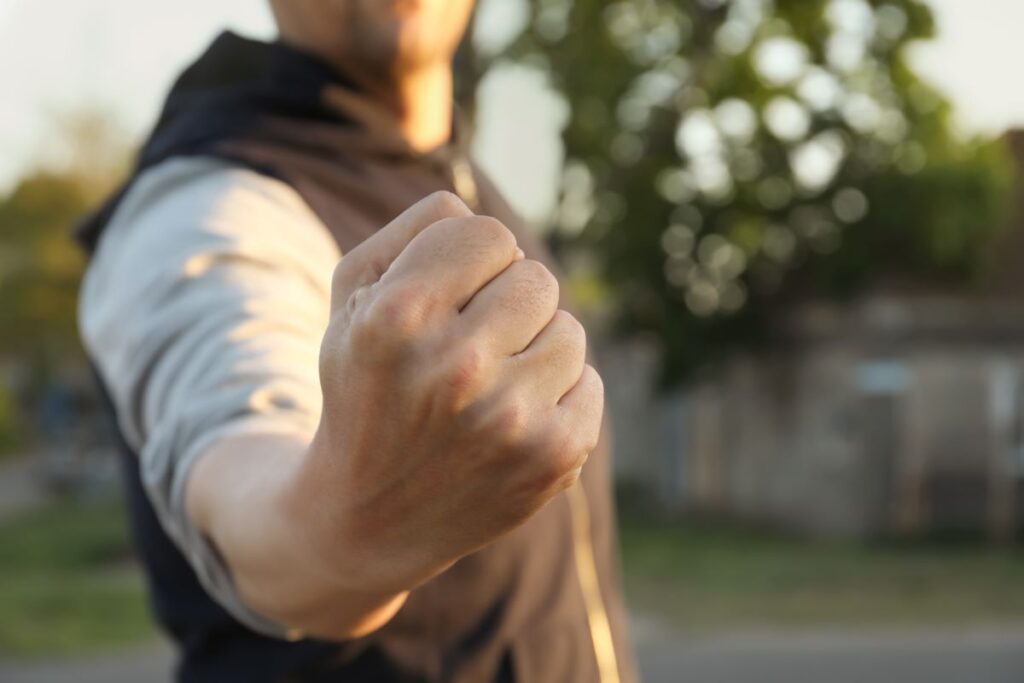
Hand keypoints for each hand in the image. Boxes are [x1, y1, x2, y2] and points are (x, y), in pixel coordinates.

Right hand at [295, 191, 604, 593]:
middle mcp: (456, 367)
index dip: (470, 263)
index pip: (487, 233)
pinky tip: (511, 423)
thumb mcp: (351, 300)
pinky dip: (558, 395)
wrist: (367, 518)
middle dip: (504, 304)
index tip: (447, 298)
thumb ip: (414, 231)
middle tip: (467, 350)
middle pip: (535, 278)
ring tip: (486, 390)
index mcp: (398, 317)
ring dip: (533, 350)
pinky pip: (590, 382)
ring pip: (569, 329)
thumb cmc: (364, 388)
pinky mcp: (554, 455)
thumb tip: (482, 213)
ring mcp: (511, 418)